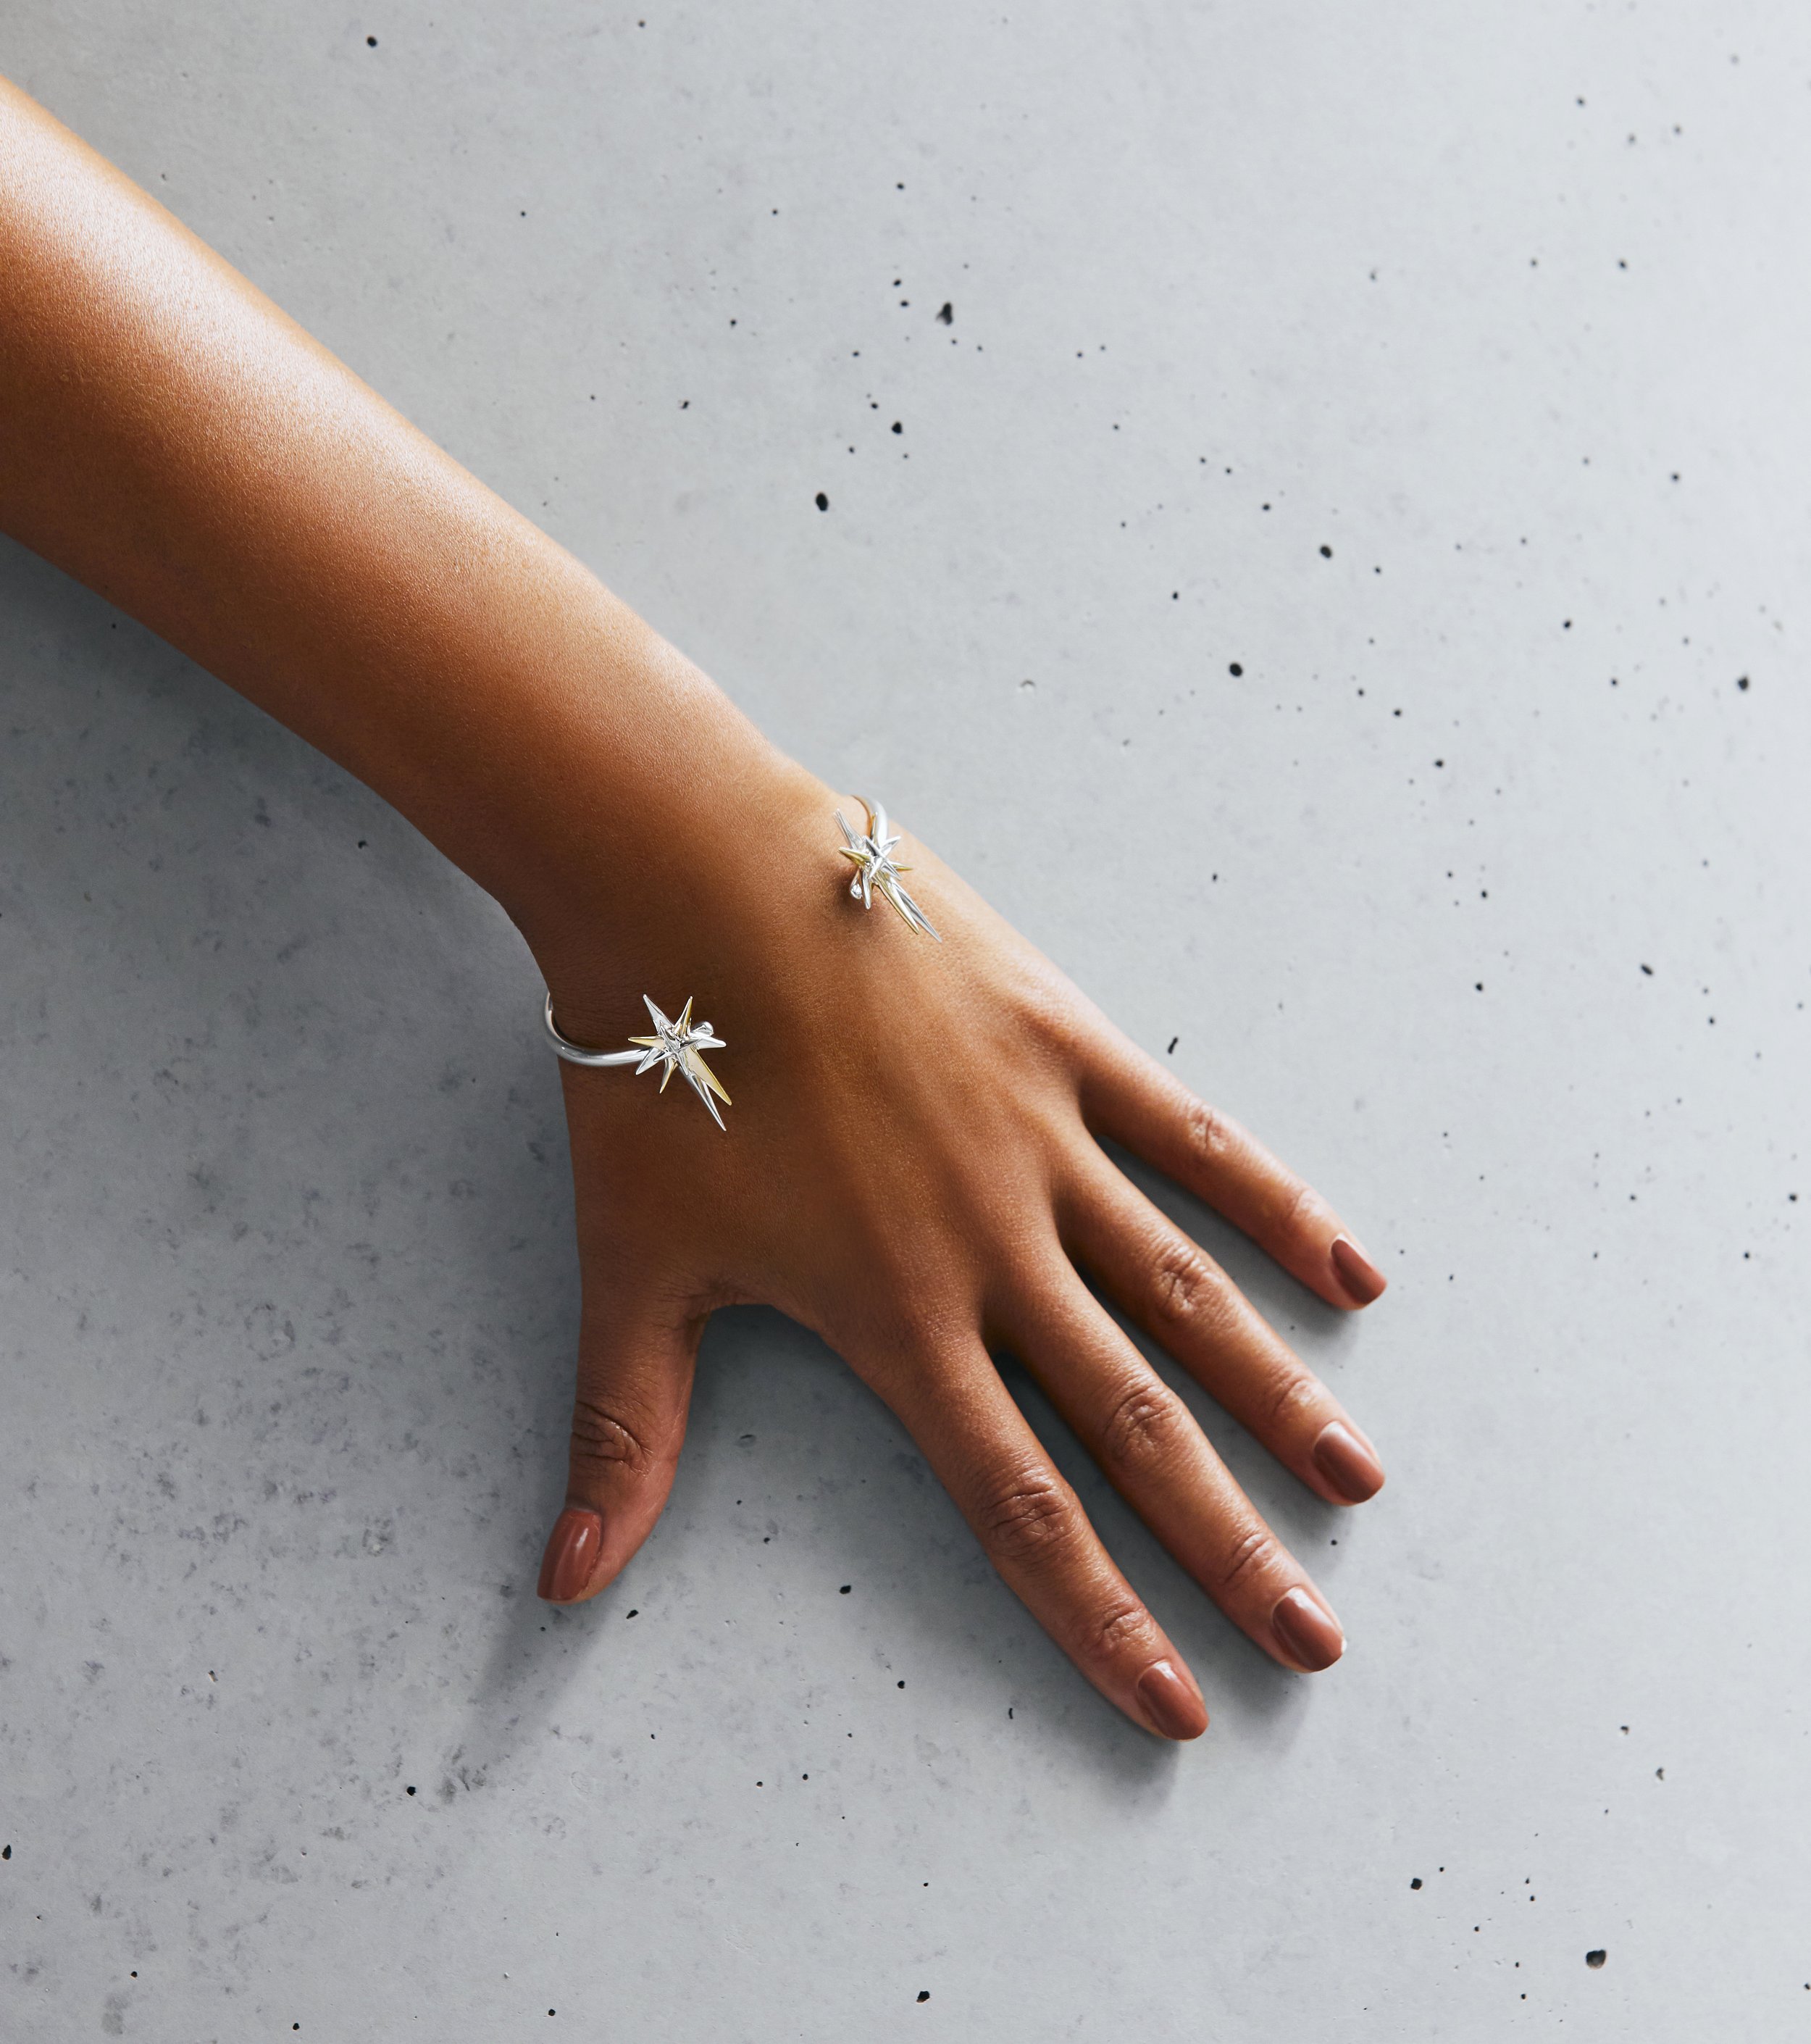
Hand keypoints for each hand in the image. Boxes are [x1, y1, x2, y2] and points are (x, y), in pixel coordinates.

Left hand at [530, 762, 1387, 1740]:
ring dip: (1276, 1399)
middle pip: (1132, 1425)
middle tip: (1312, 1639)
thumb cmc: (658, 1073)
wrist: (689, 880)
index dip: (1097, 1615)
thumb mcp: (631, 1266)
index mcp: (892, 1313)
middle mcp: (990, 1246)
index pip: (1015, 1503)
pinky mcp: (1065, 1045)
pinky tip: (1353, 1273)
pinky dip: (1278, 1208)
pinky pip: (1195, 1138)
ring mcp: (1042, 1142)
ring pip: (1186, 1297)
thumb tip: (562, 1584)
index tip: (1175, 1701)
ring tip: (1356, 1482)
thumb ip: (623, 1435)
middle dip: (1226, 1545)